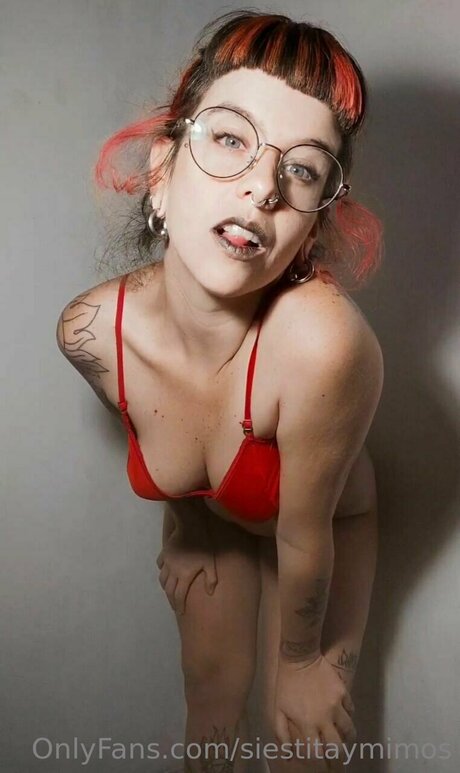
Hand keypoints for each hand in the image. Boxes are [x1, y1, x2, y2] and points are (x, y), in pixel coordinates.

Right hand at [156, 524, 217, 614]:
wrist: (189, 526)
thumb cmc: (203, 544)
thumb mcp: (210, 562)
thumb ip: (211, 578)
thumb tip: (210, 593)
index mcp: (184, 576)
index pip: (179, 596)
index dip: (179, 606)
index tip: (181, 612)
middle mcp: (173, 572)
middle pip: (169, 590)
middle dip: (172, 600)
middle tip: (175, 605)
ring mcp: (167, 562)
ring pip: (162, 579)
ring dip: (166, 587)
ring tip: (170, 591)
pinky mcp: (165, 553)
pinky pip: (160, 565)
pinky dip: (162, 571)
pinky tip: (165, 571)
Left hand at [273, 654, 355, 770]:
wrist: (299, 658)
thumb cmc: (285, 685)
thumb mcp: (278, 709)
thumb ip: (282, 733)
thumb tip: (288, 754)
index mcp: (307, 724)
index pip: (317, 754)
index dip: (320, 764)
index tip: (322, 767)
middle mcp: (324, 718)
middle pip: (338, 748)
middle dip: (338, 758)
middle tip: (337, 760)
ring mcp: (336, 705)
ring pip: (349, 730)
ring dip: (347, 738)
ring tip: (344, 740)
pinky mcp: (343, 692)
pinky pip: (351, 710)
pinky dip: (349, 716)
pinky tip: (344, 717)